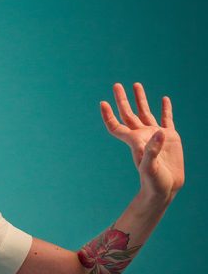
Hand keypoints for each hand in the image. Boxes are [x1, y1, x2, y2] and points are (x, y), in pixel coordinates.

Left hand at [100, 82, 184, 203]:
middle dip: (122, 99)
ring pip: (145, 112)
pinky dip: (166, 109)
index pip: (116, 126)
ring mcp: (156, 135)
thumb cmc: (154, 182)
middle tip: (116, 85)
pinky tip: (164, 99)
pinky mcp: (170, 137)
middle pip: (128, 114)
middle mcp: (142, 135)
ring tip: (136, 84)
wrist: (166, 188)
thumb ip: (153, 150)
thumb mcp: (151, 167)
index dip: (108, 115)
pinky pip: (166, 119)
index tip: (103, 102)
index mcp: (134, 141)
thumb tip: (160, 132)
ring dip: (140, 99)